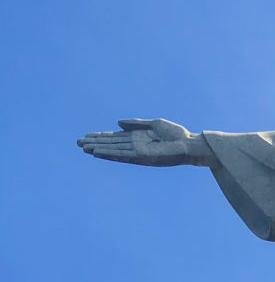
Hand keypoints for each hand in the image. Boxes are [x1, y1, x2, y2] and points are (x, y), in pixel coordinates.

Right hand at [76, 118, 207, 166]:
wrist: (188, 144)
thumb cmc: (175, 134)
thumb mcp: (153, 124)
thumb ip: (135, 124)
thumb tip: (117, 123)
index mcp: (137, 137)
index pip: (115, 137)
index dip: (101, 136)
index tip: (87, 136)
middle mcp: (135, 146)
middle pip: (110, 144)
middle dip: (95, 143)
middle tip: (78, 142)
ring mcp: (137, 152)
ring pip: (113, 150)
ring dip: (98, 149)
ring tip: (84, 148)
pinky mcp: (142, 157)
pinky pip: (122, 155)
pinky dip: (110, 154)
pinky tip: (98, 153)